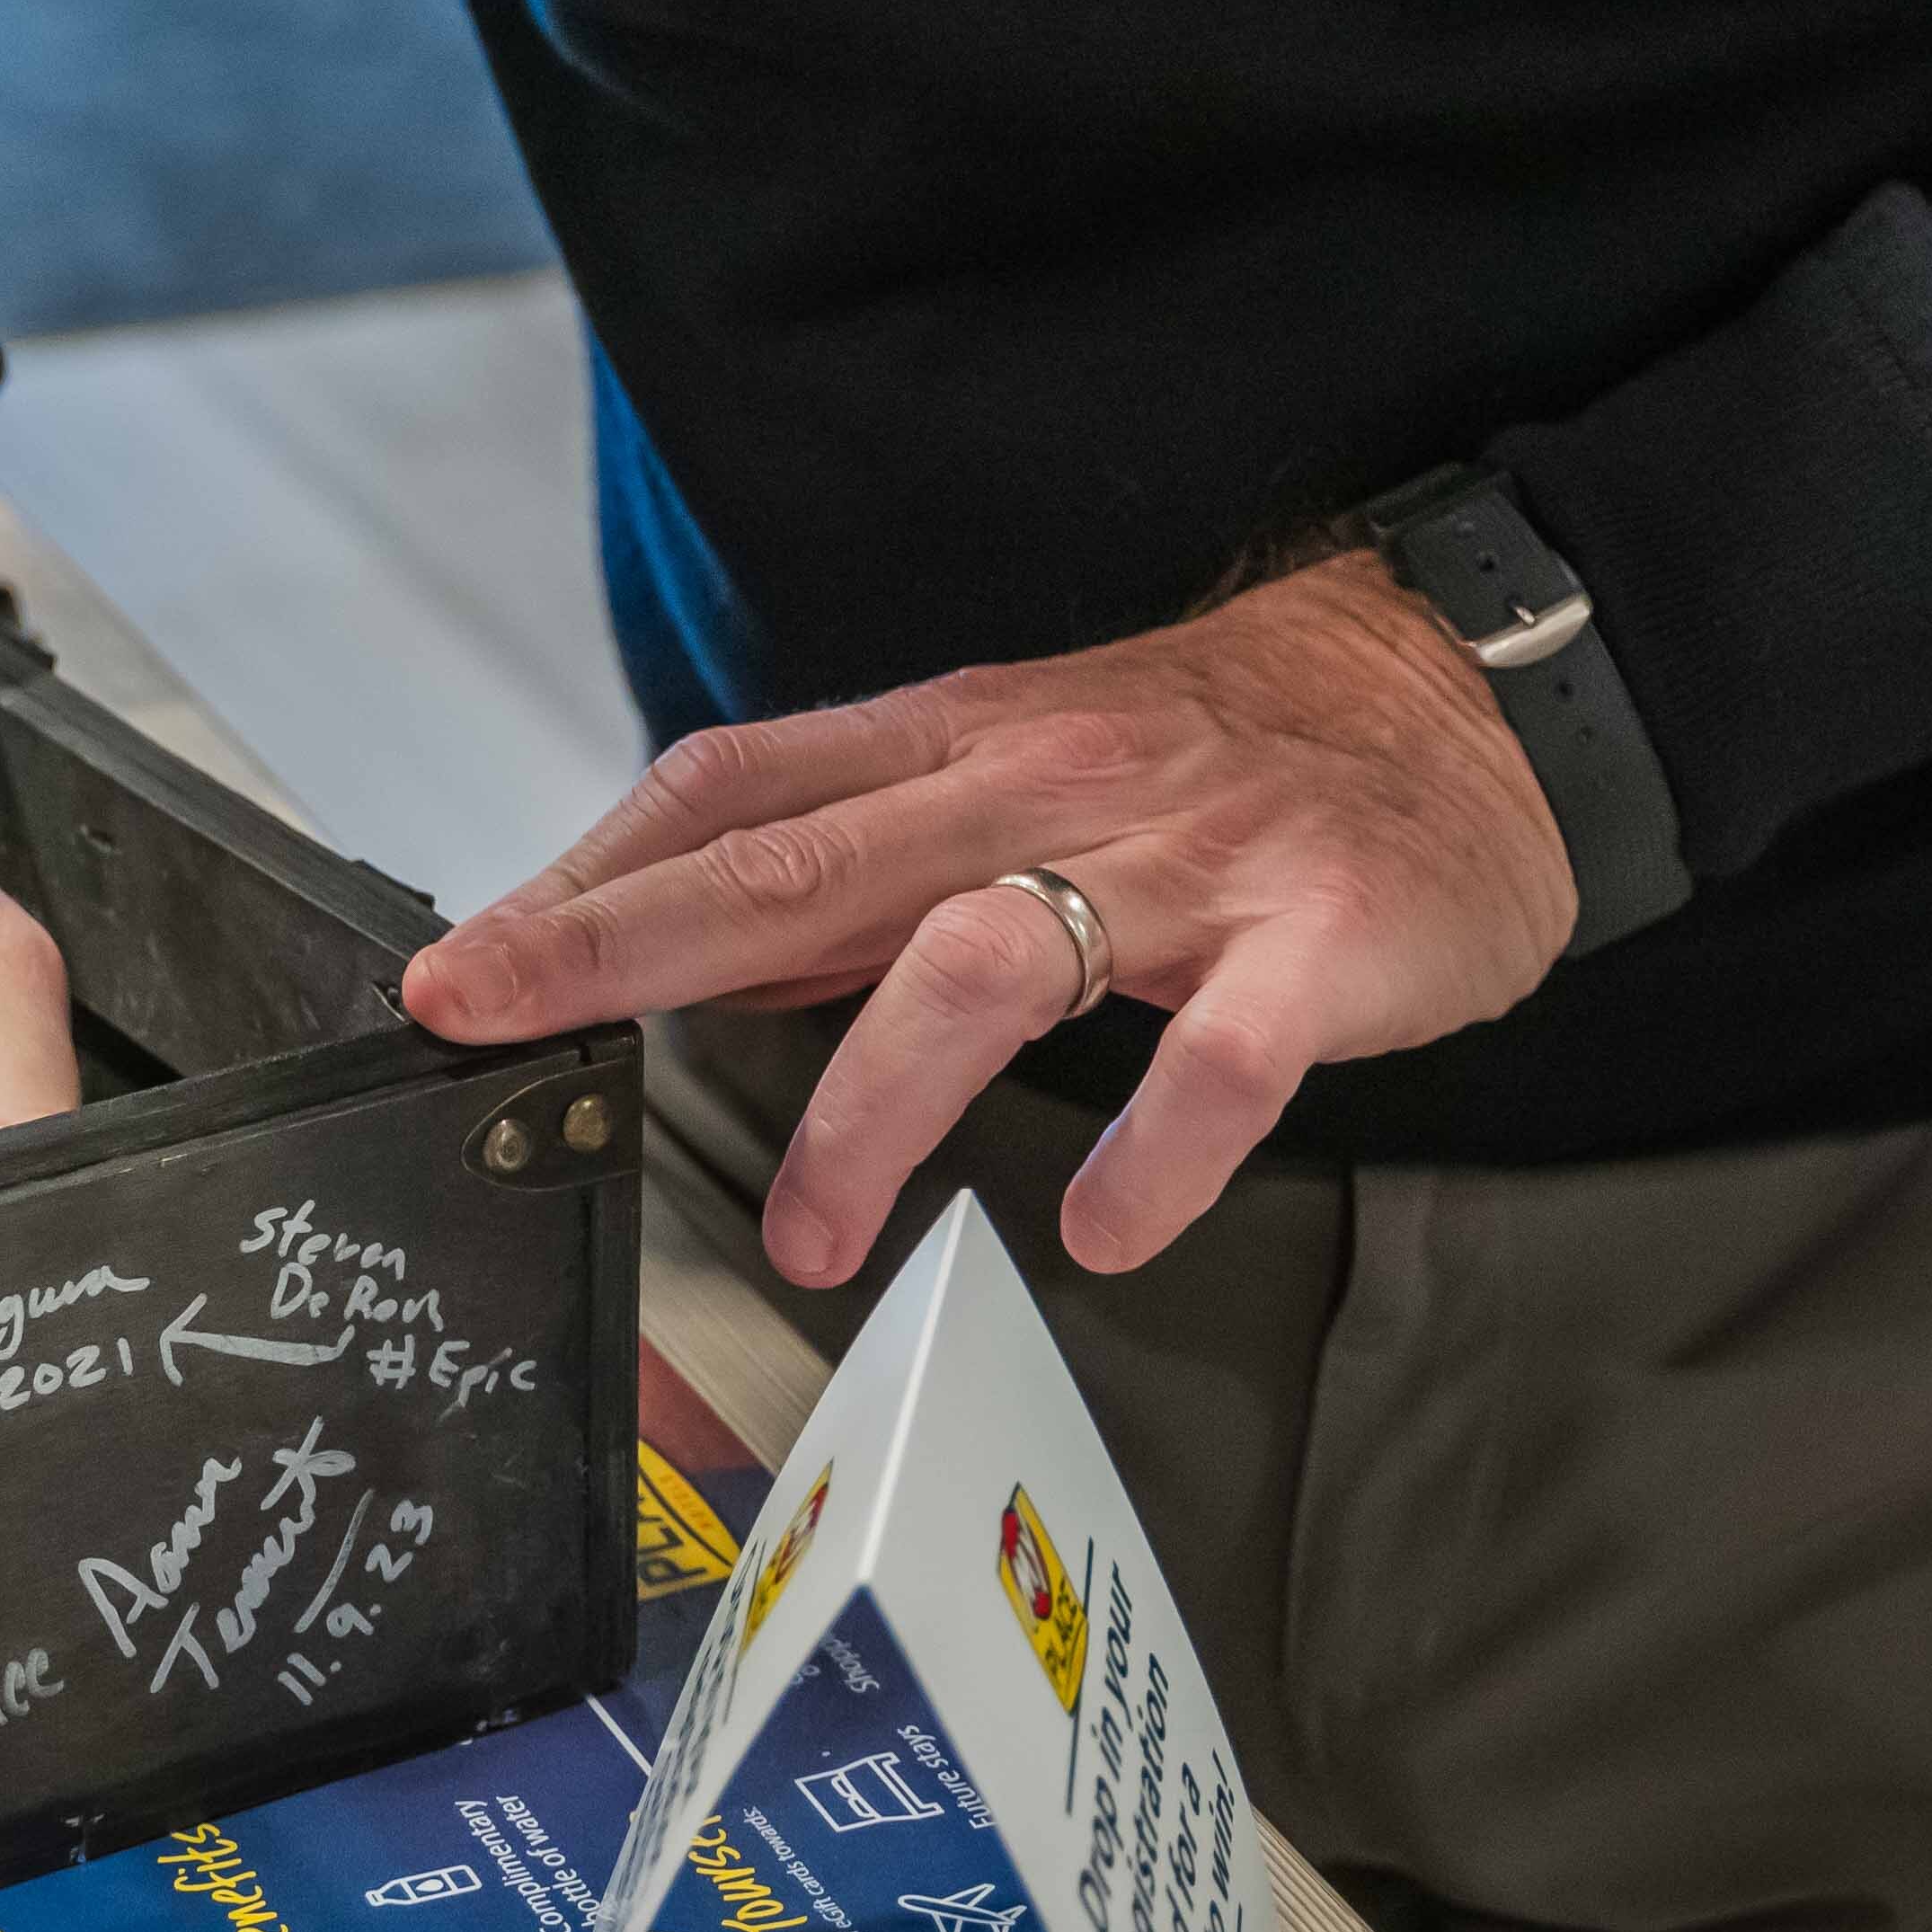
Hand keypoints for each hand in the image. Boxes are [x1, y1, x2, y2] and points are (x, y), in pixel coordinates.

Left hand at [399, 558, 1578, 1287]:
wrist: (1464, 695)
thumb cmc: (1216, 751)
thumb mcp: (1016, 769)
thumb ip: (863, 863)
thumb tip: (688, 953)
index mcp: (955, 743)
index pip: (733, 790)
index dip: (592, 873)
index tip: (466, 963)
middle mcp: (1042, 786)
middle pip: (803, 860)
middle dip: (628, 941)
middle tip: (498, 1022)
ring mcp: (1182, 861)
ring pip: (984, 953)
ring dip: (871, 1101)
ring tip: (811, 1236)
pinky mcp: (1317, 937)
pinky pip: (1225, 1052)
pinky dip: (1157, 1143)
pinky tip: (1104, 1227)